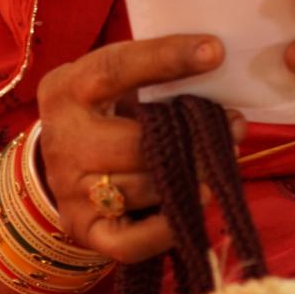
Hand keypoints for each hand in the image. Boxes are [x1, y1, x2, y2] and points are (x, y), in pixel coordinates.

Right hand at [33, 35, 235, 262]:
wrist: (62, 164)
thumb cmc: (104, 114)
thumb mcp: (116, 85)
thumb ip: (157, 82)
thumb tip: (226, 100)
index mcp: (67, 89)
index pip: (116, 68)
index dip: (166, 58)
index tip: (214, 52)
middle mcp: (62, 139)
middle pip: (136, 142)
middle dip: (192, 141)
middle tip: (231, 132)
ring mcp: (70, 188)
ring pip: (144, 188)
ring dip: (190, 180)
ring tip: (216, 167)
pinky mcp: (84, 229)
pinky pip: (132, 241)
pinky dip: (168, 229)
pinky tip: (193, 205)